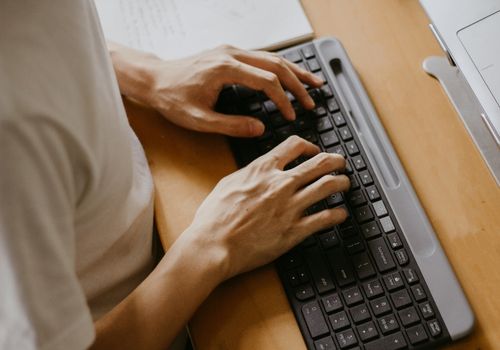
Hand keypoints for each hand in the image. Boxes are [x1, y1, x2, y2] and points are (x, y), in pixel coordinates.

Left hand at [109, 43, 322, 136]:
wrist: (153, 79)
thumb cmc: (172, 98)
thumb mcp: (199, 120)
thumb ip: (231, 126)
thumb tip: (260, 129)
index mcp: (225, 69)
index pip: (267, 81)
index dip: (283, 100)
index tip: (292, 115)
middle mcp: (231, 53)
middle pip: (275, 65)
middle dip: (297, 83)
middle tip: (312, 100)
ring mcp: (230, 50)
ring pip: (271, 57)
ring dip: (294, 70)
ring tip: (313, 82)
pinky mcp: (228, 52)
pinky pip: (261, 57)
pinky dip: (279, 66)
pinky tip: (289, 73)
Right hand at [184, 136, 349, 280]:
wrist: (213, 244)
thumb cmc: (214, 217)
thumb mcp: (228, 183)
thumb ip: (249, 173)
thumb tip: (259, 170)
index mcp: (263, 169)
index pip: (294, 145)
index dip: (309, 146)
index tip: (314, 151)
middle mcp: (280, 184)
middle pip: (319, 163)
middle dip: (335, 161)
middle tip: (341, 164)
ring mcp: (290, 207)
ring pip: (328, 186)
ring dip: (342, 183)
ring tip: (345, 184)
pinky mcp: (294, 231)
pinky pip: (325, 218)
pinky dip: (337, 214)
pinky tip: (341, 214)